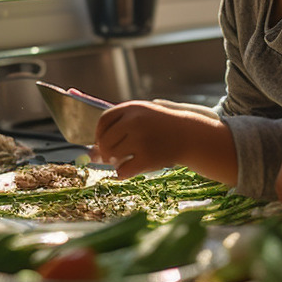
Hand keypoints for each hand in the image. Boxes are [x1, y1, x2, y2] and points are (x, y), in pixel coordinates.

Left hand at [93, 100, 236, 183]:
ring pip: (113, 156)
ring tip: (127, 160)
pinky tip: (131, 168)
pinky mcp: (148, 158)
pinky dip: (123, 173)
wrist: (190, 136)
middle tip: (113, 156)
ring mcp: (142, 140)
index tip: (102, 141)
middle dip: (106, 152)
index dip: (99, 134)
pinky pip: (123, 170)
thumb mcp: (142, 116)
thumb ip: (118, 129)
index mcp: (133, 108)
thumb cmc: (161, 127)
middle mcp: (135, 122)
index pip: (104, 121)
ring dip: (116, 162)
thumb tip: (90, 154)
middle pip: (105, 141)